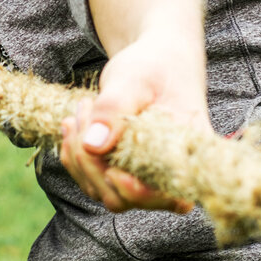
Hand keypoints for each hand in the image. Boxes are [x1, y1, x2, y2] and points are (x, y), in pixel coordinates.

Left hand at [59, 32, 208, 213]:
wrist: (156, 62)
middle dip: (91, 162)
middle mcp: (168, 175)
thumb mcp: (133, 79)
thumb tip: (94, 146)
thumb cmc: (154, 67)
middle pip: (122, 198)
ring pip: (101, 191)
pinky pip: (91, 180)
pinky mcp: (123, 172)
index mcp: (187, 155)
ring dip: (80, 156)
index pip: (165, 197)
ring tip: (82, 110)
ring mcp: (143, 178)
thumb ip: (114, 108)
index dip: (135, 191)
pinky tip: (73, 124)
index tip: (111, 169)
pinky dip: (75, 156)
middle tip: (85, 110)